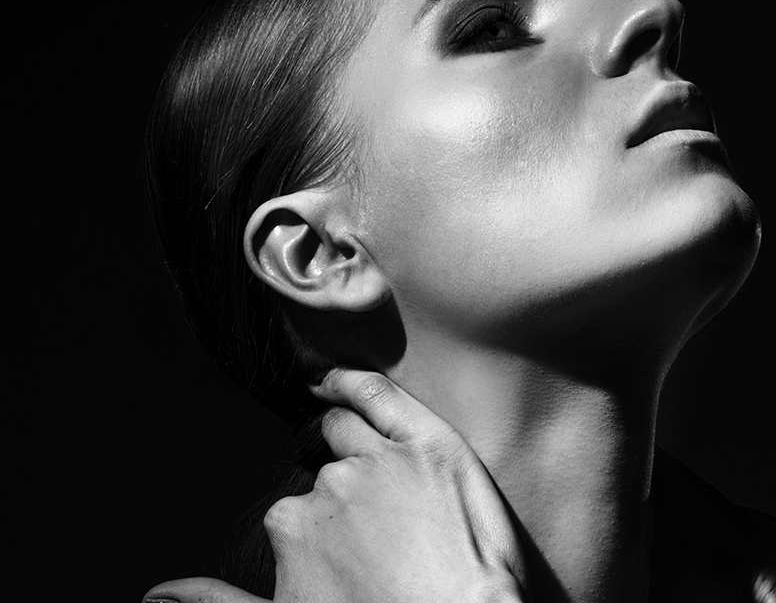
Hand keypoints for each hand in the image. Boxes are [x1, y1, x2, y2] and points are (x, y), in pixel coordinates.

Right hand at [143, 368, 527, 602]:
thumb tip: (155, 594)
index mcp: (292, 523)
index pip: (292, 507)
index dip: (313, 525)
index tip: (331, 544)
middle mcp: (333, 483)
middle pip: (323, 465)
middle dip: (333, 486)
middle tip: (360, 519)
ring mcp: (385, 459)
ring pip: (349, 429)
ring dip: (346, 439)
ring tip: (360, 463)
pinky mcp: (433, 446)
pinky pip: (383, 396)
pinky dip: (355, 382)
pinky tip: (336, 381)